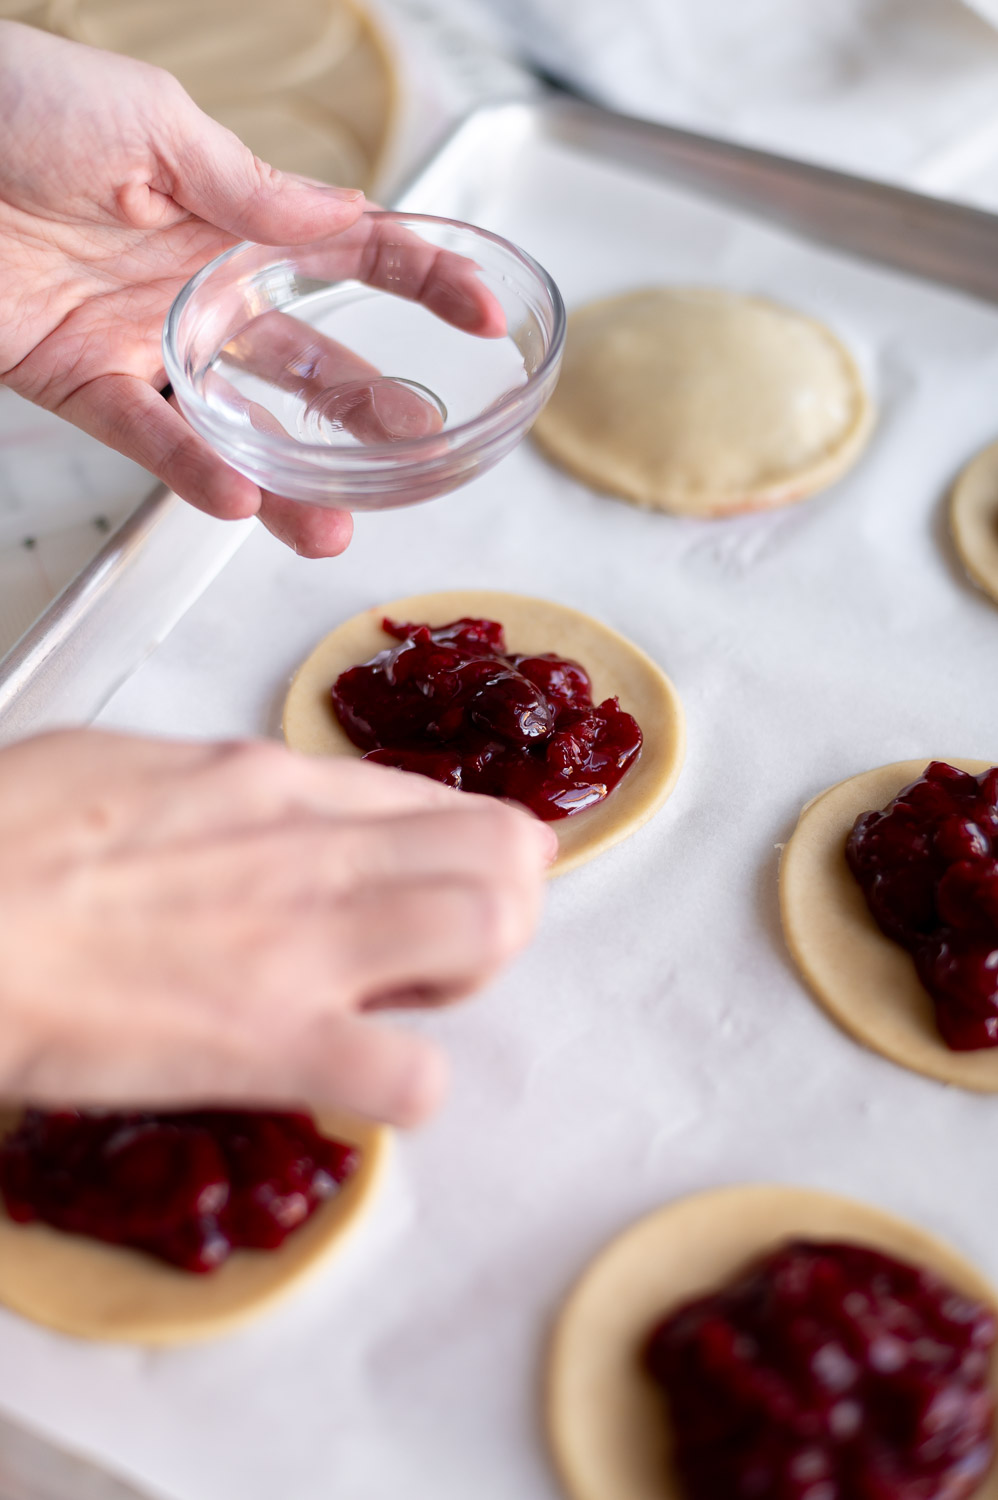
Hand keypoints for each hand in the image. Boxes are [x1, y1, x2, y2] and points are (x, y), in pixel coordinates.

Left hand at [0, 23, 502, 555]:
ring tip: (339, 523)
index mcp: (230, 214)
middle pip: (309, 361)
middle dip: (371, 409)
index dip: (424, 282)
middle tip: (420, 450)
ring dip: (292, 478)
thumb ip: (252, 192)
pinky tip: (241, 494)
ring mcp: (147, 342)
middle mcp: (199, 286)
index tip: (486, 314)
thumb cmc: (13, 100)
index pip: (351, 253)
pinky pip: (152, 438)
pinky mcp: (85, 385)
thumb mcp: (154, 125)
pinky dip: (195, 466)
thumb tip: (344, 219)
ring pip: (242, 424)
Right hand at [0, 730, 554, 1124]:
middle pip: (503, 856)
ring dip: (475, 978)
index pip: (443, 803)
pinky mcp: (269, 1044)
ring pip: (490, 932)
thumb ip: (220, 792)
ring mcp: (300, 946)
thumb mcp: (132, 769)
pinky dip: (407, 1088)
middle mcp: (311, 852)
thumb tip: (253, 813)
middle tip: (448, 948)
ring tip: (411, 1003)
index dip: (468, 853)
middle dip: (505, 906)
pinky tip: (359, 1083)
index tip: (446, 885)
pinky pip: (409, 1078)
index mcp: (273, 785)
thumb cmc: (4, 841)